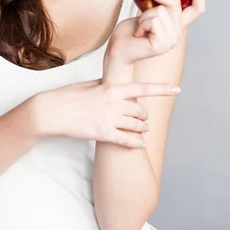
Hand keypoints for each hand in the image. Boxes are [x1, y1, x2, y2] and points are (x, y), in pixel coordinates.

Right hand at [34, 79, 180, 147]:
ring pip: (137, 126)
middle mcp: (113, 102)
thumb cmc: (69, 96)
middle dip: (144, 116)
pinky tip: (140, 144)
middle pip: (141, 111)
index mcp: (111, 87)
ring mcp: (108, 118)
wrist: (52, 110)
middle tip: (143, 119)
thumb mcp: (90, 85)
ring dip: (142, 129)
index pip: (142, 88)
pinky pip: (127, 141)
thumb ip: (107, 85)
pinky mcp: (102, 133)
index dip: (162, 89)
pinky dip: (136, 143)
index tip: (177, 89)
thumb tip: (118, 85)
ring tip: (141, 130)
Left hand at [106, 0, 205, 63]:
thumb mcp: (147, 13)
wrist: (119, 50)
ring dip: (144, 15)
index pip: (196, 9)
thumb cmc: (130, 31)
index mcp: (176, 24)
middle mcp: (177, 32)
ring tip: (140, 27)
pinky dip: (141, 24)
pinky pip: (154, 20)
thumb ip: (158, 5)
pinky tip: (138, 34)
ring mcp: (171, 39)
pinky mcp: (162, 44)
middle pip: (174, 2)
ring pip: (161, 11)